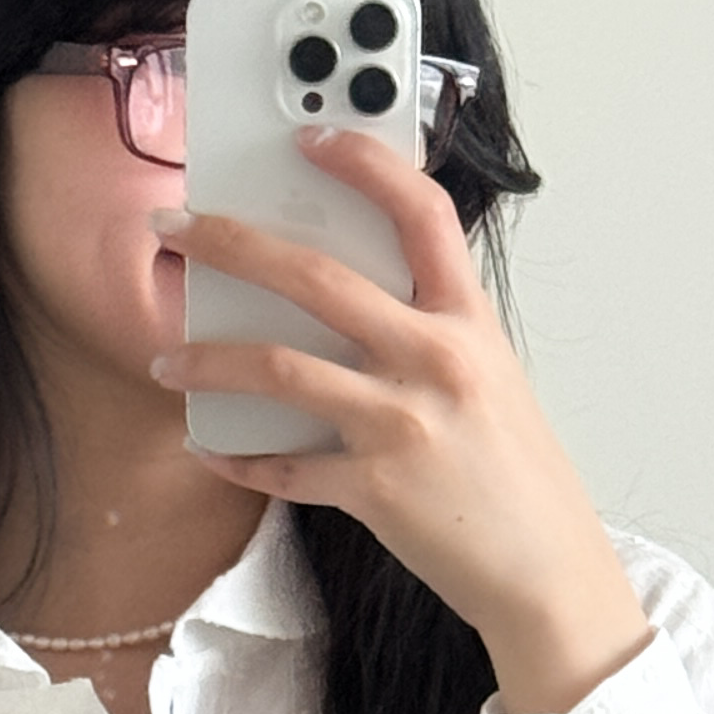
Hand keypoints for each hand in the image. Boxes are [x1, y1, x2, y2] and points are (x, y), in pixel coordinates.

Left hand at [147, 127, 655, 713]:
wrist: (547, 575)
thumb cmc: (520, 480)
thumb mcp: (493, 382)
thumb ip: (433, 336)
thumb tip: (353, 304)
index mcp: (470, 323)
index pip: (420, 212)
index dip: (363, 163)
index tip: (311, 138)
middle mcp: (434, 361)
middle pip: (314, 276)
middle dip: (230, 243)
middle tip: (176, 228)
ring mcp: (401, 424)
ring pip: (277, 369)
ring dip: (207, 361)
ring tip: (166, 363)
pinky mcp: (375, 489)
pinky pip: (284, 468)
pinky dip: (240, 459)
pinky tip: (211, 449)